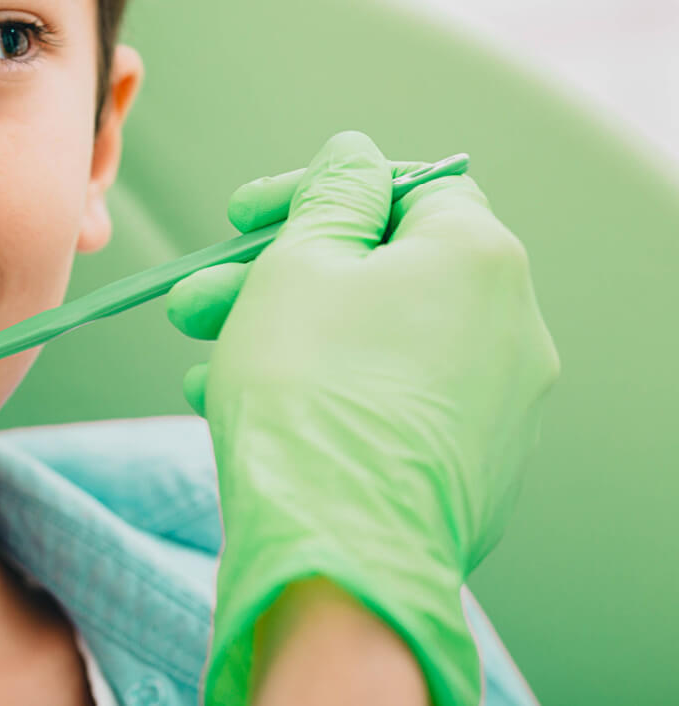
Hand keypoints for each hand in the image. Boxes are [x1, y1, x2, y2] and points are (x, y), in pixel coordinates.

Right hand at [163, 131, 558, 705]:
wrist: (337, 550)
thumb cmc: (310, 390)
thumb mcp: (298, 263)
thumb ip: (329, 197)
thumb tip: (355, 155)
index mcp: (478, 258)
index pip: (406, 187)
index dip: (315, 193)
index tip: (242, 216)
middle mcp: (509, 328)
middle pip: (379, 272)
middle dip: (275, 276)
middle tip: (197, 300)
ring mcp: (495, 407)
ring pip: (372, 343)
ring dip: (283, 338)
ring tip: (199, 366)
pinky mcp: (468, 469)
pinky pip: (384, 404)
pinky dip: (318, 393)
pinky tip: (236, 410)